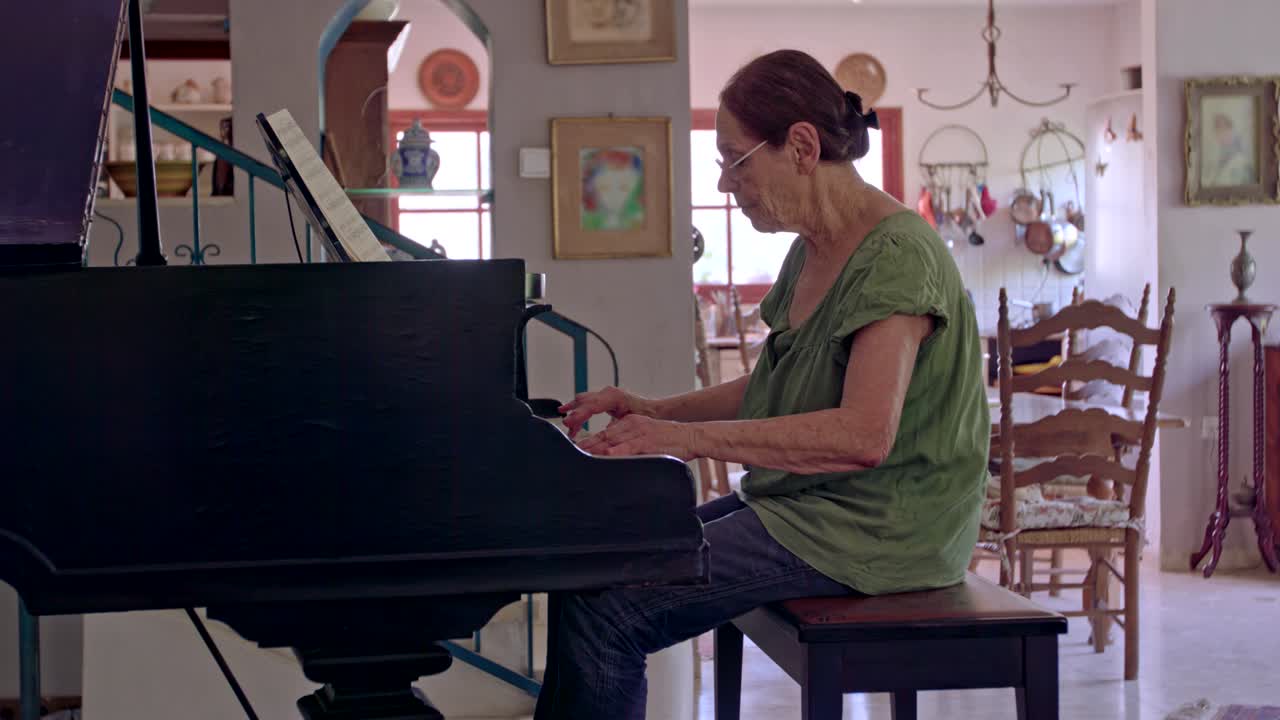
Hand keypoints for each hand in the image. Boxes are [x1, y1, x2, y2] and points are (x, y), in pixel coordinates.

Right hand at [558, 386, 651, 439]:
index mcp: (615, 397)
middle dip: (574, 415)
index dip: (579, 415)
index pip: (592, 405)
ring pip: (583, 401)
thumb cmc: (645, 416)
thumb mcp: (631, 423)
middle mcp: (608, 393)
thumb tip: (603, 440)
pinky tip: (569, 417)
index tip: (569, 423)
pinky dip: (578, 411)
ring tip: (568, 426)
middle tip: (566, 427)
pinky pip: (586, 403)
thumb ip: (616, 429)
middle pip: (585, 401)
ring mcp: (605, 394)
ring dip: (574, 413)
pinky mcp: (603, 399)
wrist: (653, 410)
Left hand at [575, 415, 698, 460]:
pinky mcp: (649, 441)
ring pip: (613, 440)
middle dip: (586, 445)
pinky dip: (619, 451)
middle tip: (570, 452)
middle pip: (604, 436)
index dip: (588, 441)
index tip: (574, 449)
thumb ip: (629, 445)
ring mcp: (639, 433)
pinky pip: (630, 447)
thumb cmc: (670, 441)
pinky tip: (609, 455)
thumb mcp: (646, 438)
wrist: (691, 437)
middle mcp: (632, 425)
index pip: (604, 433)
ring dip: (596, 448)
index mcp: (630, 423)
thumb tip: (614, 456)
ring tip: (582, 454)